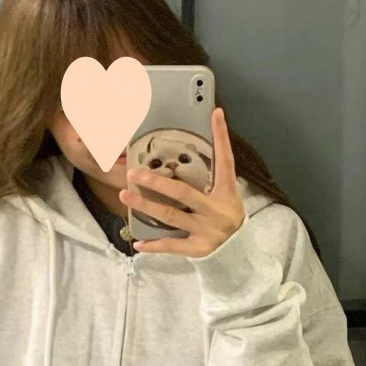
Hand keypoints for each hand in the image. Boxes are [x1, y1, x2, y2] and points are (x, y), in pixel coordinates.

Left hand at [118, 107, 245, 256]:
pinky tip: (138, 242)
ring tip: (125, 196)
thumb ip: (212, 176)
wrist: (240, 252)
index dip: (221, 137)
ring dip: (145, 206)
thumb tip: (196, 146)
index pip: (225, 161)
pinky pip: (172, 246)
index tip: (215, 113)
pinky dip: (154, 245)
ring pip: (170, 216)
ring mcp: (206, 231)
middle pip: (182, 193)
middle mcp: (216, 211)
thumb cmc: (227, 216)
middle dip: (156, 182)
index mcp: (226, 193)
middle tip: (133, 173)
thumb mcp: (227, 195)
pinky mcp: (198, 249)